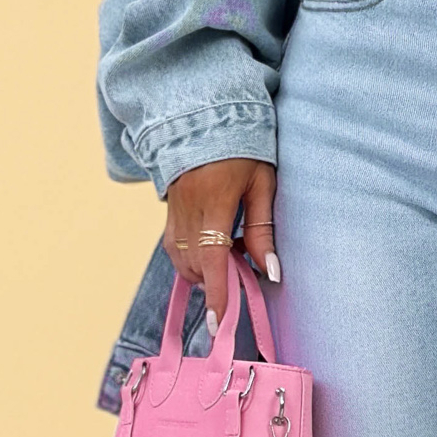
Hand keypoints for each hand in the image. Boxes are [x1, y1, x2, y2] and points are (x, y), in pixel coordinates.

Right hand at [164, 158, 277, 329]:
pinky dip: (190, 259)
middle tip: (241, 275)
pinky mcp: (167, 208)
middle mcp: (188, 207)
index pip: (213, 259)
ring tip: (227, 261)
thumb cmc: (243, 146)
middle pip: (196, 265)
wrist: (203, 113)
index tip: (218, 323)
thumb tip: (269, 272)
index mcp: (214, 200)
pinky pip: (173, 246)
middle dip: (216, 282)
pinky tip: (208, 252)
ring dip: (203, 272)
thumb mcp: (262, 183)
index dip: (216, 294)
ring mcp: (173, 208)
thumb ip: (263, 230)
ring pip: (181, 259)